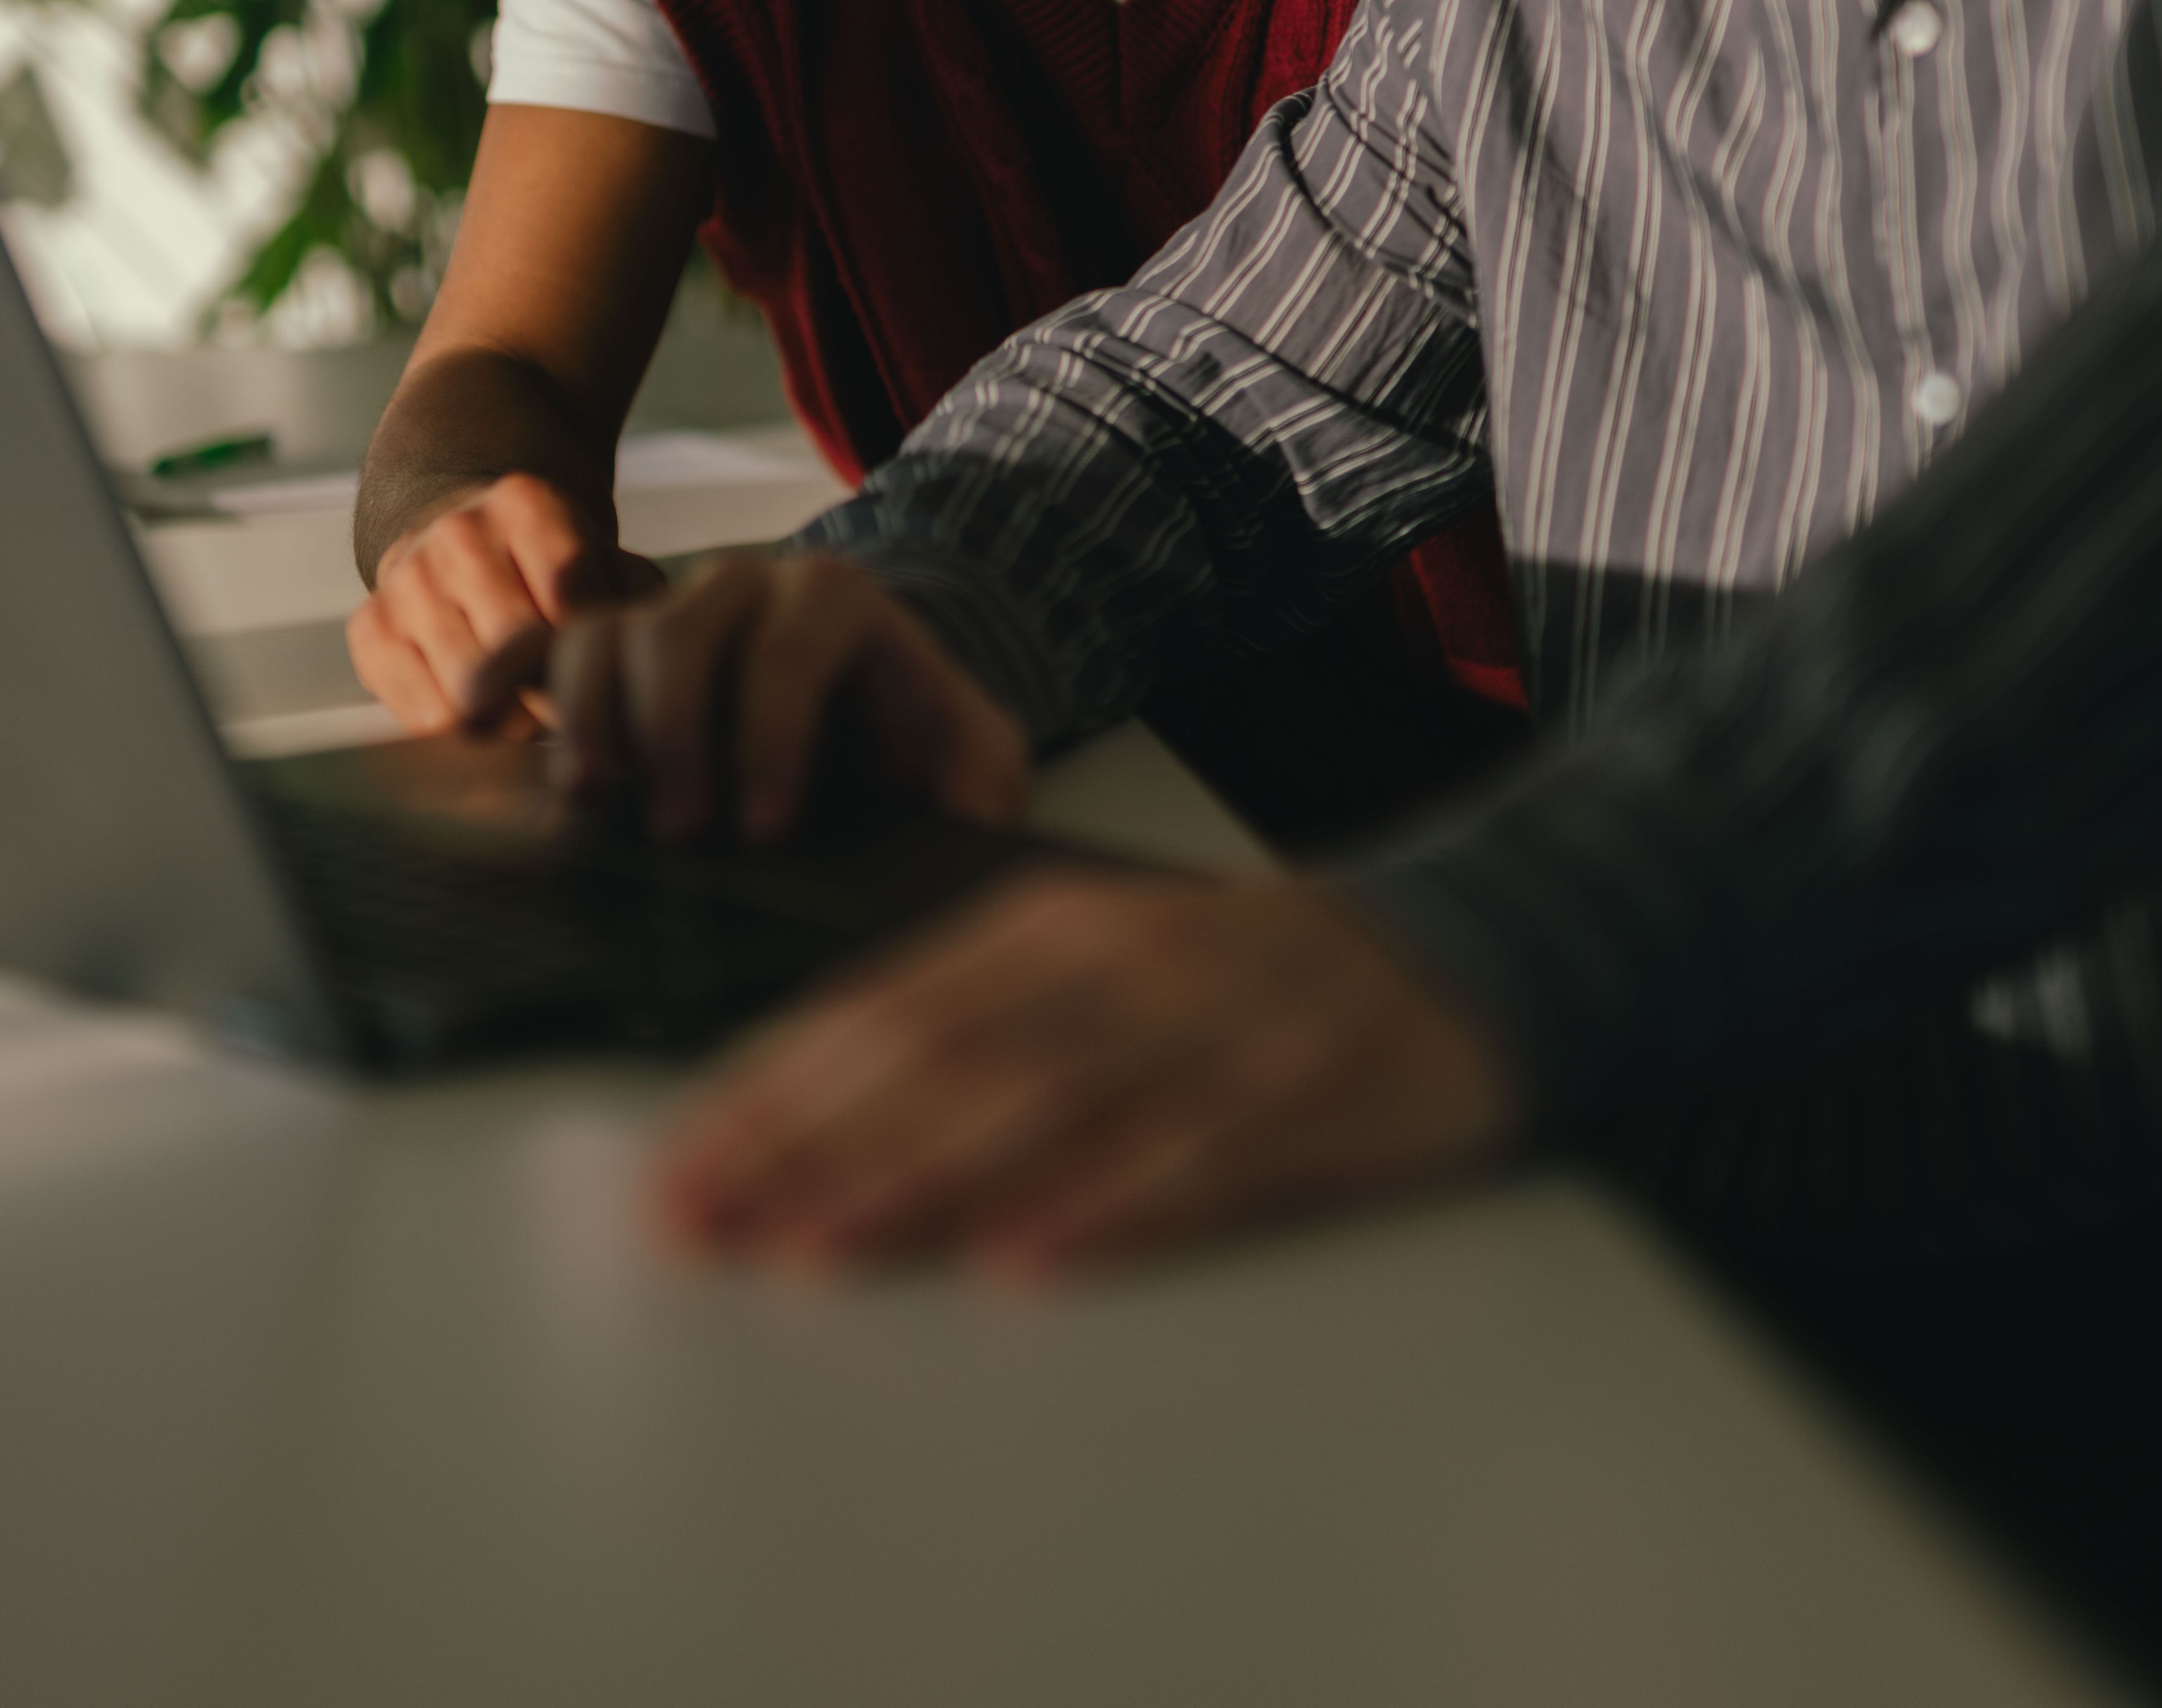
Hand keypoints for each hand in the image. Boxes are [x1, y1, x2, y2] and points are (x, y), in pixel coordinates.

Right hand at [347, 471, 659, 732]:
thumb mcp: (602, 559)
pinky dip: (459, 730)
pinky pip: (422, 714)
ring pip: (469, 693)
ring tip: (526, 709)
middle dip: (550, 695)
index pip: (568, 596)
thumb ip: (628, 600)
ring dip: (509, 721)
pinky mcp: (369, 627)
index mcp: (524, 504)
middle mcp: (457, 535)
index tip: (599, 675)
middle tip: (566, 707)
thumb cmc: (551, 566)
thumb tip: (625, 660)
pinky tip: (477, 710)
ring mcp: (406, 579)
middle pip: (515, 650)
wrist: (462, 541)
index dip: (589, 653)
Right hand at [458, 553, 1030, 845]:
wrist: (869, 721)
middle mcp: (747, 589)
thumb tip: (972, 814)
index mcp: (839, 602)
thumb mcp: (975, 757)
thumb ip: (984, 777)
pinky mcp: (615, 649)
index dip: (774, 729)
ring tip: (591, 799)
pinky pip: (547, 644)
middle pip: (687, 631)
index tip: (763, 824)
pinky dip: (505, 679)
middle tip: (678, 828)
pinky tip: (471, 729)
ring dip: (591, 716)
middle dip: (676, 731)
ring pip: (609, 635)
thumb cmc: (917, 745)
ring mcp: (671, 611)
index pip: (795, 644)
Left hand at [651, 872, 1521, 1277]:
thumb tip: (815, 1107)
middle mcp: (1125, 961)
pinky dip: (1103, 1203)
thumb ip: (980, 1021)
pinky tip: (1026, 1255)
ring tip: (819, 1240)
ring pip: (1048, 1101)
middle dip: (811, 1138)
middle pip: (944, 1051)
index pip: (887, 1005)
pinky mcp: (1307, 1091)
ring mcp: (1218, 1025)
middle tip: (710, 1216)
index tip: (682, 1162)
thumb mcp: (1105, 967)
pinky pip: (1193, 1158)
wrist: (1462, 946)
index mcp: (1059, 923)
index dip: (777, 1086)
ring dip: (922, 1174)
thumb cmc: (1248, 978)